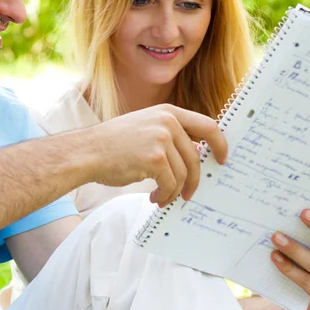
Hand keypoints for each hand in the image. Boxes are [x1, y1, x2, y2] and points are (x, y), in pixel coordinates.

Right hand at [89, 104, 227, 206]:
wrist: (87, 152)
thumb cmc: (111, 144)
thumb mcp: (144, 127)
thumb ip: (169, 136)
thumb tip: (194, 157)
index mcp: (167, 112)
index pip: (207, 125)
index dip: (220, 144)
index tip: (222, 159)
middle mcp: (167, 122)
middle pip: (196, 157)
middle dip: (194, 180)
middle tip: (188, 194)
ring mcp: (161, 139)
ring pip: (183, 173)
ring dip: (175, 190)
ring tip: (163, 196)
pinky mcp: (155, 158)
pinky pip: (171, 183)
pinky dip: (165, 194)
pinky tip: (154, 197)